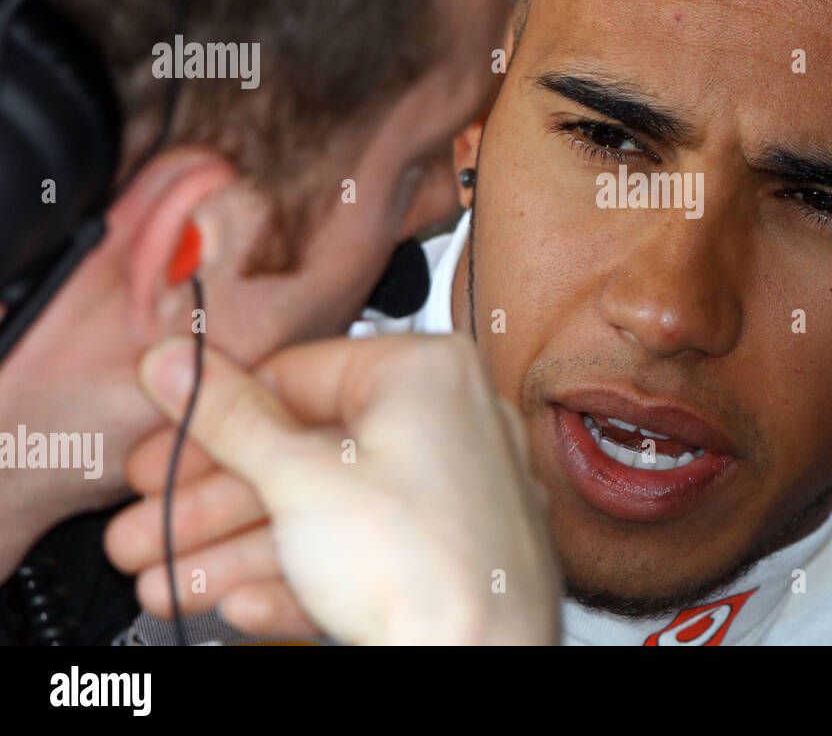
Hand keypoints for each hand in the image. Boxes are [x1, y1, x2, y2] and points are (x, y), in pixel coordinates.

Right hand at [105, 334, 558, 644]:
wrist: (482, 666)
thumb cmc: (426, 568)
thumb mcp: (298, 480)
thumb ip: (227, 419)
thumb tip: (177, 364)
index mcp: (424, 375)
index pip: (294, 377)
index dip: (211, 421)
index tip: (158, 450)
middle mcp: (448, 423)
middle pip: (302, 453)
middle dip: (211, 504)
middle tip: (149, 525)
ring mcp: (452, 494)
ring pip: (323, 511)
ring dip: (236, 551)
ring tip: (171, 581)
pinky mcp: (447, 556)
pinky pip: (359, 554)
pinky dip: (296, 576)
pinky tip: (242, 603)